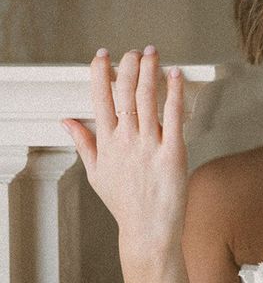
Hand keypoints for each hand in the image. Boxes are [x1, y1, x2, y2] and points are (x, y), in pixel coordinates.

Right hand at [62, 47, 187, 261]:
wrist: (148, 231)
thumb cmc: (125, 204)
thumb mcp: (96, 174)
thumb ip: (83, 143)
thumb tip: (66, 121)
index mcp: (106, 143)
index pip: (99, 99)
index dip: (100, 73)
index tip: (102, 54)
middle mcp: (125, 140)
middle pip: (125, 92)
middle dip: (128, 66)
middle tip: (134, 50)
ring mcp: (149, 146)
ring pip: (147, 98)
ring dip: (149, 71)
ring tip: (152, 52)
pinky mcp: (173, 153)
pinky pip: (173, 116)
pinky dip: (174, 92)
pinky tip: (175, 74)